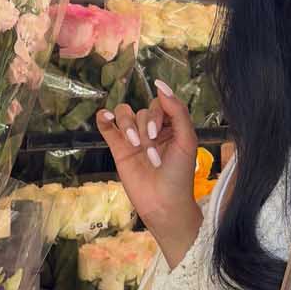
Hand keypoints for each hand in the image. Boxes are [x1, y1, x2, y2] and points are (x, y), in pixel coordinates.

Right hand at [98, 80, 200, 266]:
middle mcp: (151, 130)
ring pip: (125, 115)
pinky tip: (105, 118)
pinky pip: (107, 127)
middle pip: (141, 111)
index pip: (159, 104)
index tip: (157, 133)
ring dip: (128, 126)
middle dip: (145, 128)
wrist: (164, 204)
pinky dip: (104, 118)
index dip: (156, 115)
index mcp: (170, 126)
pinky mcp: (118, 149)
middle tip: (150, 152)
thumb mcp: (186, 140)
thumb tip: (160, 85)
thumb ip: (177, 111)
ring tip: (135, 146)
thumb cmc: (179, 175)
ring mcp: (133, 139)